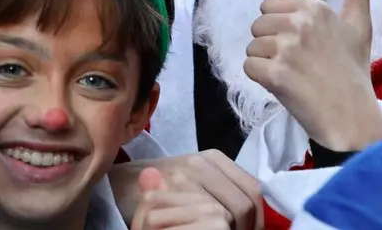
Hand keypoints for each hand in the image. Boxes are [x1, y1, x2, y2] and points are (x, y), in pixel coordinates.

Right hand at [110, 151, 260, 229]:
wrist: (123, 183)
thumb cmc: (165, 188)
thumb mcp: (199, 183)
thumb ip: (224, 191)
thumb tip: (256, 213)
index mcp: (216, 158)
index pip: (252, 189)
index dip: (257, 217)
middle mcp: (203, 162)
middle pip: (243, 203)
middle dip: (246, 227)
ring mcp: (185, 175)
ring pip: (226, 214)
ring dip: (230, 229)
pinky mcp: (169, 191)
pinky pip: (205, 217)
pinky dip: (211, 227)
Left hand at [245, 0, 381, 150]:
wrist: (351, 114)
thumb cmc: (353, 70)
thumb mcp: (360, 25)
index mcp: (316, 7)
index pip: (270, 4)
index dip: (280, 25)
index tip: (300, 43)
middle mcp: (300, 22)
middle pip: (258, 25)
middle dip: (271, 43)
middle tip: (296, 62)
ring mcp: (286, 47)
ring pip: (251, 47)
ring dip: (265, 62)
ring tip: (292, 74)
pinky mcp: (274, 72)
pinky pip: (248, 67)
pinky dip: (260, 79)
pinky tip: (283, 86)